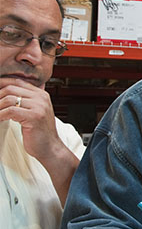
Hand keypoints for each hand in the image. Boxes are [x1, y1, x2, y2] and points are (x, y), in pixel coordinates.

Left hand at [0, 77, 79, 203]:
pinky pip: (10, 111)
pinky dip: (0, 115)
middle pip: (11, 88)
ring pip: (8, 99)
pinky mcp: (34, 116)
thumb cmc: (39, 133)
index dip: (2, 83)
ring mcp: (39, 107)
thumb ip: (25, 101)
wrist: (50, 147)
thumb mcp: (34, 112)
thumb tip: (6, 93)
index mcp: (41, 94)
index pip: (17, 81)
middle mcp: (41, 98)